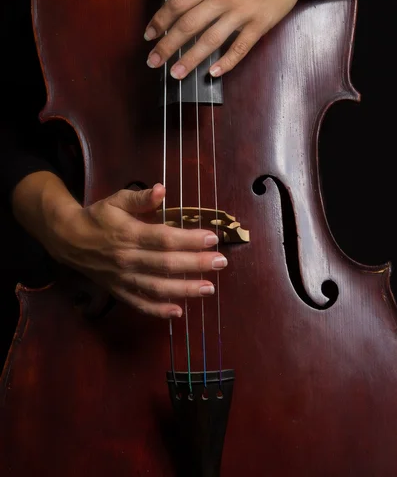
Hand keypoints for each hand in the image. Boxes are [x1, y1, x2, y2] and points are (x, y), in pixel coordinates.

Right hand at [48, 184, 225, 318]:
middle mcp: (128, 258)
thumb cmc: (98, 217)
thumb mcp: (116, 200)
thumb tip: (163, 189)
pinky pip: (139, 304)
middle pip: (166, 264)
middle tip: (221, 263)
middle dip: (196, 264)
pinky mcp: (119, 291)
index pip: (165, 238)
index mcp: (129, 233)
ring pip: (157, 287)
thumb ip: (140, 198)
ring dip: (184, 290)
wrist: (69, 239)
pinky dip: (158, 311)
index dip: (190, 240)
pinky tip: (178, 313)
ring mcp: (123, 278)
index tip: (212, 238)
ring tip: (209, 288)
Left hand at [145, 0, 324, 78]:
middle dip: (167, 45)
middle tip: (152, 62)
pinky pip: (240, 47)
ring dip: (190, 59)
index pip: (177, 3)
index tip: (148, 36)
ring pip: (210, 40)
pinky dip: (226, 61)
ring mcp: (241, 13)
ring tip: (175, 74)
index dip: (160, 21)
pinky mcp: (259, 25)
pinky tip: (213, 73)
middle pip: (188, 25)